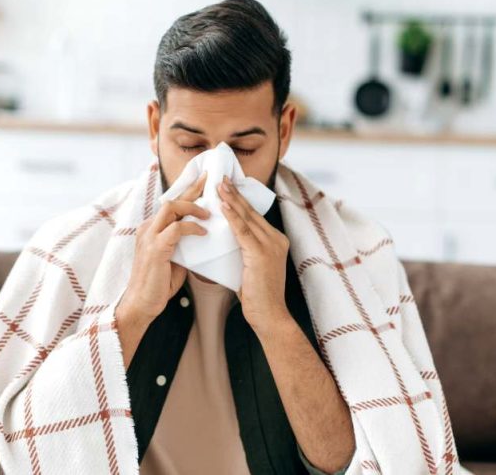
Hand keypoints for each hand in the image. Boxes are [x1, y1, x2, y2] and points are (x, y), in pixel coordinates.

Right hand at [118, 170, 210, 323]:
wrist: (141, 304)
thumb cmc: (158, 284)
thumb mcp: (174, 259)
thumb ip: (183, 244)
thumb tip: (202, 235)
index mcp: (151, 229)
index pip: (172, 205)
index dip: (188, 192)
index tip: (205, 181)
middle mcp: (148, 228)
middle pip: (172, 200)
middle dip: (193, 189)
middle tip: (211, 182)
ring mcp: (149, 237)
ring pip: (172, 208)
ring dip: (193, 207)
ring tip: (209, 214)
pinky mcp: (155, 248)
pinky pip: (177, 228)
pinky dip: (193, 228)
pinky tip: (204, 233)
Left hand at [217, 175, 290, 332]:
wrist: (269, 316)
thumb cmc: (257, 296)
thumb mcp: (250, 267)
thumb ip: (243, 251)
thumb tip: (225, 240)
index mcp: (276, 241)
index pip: (254, 216)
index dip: (240, 201)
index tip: (227, 187)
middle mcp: (276, 239)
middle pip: (251, 212)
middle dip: (234, 194)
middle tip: (221, 178)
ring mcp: (271, 245)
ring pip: (246, 218)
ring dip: (231, 200)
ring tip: (219, 186)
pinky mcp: (261, 254)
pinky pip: (243, 231)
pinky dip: (232, 216)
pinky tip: (222, 205)